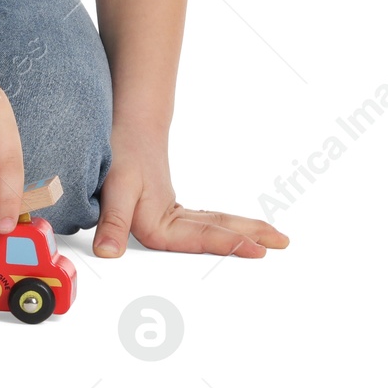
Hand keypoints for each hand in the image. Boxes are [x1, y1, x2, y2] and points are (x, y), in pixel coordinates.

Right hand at [92, 128, 288, 258]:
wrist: (117, 134)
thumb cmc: (117, 156)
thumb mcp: (115, 188)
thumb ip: (113, 223)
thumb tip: (107, 253)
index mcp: (155, 230)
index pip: (198, 239)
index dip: (227, 244)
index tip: (255, 248)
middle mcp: (165, 231)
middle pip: (213, 237)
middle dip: (248, 239)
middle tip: (280, 243)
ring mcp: (171, 223)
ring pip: (214, 229)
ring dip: (243, 233)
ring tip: (273, 237)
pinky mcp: (173, 214)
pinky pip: (207, 221)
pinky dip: (226, 225)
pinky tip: (242, 231)